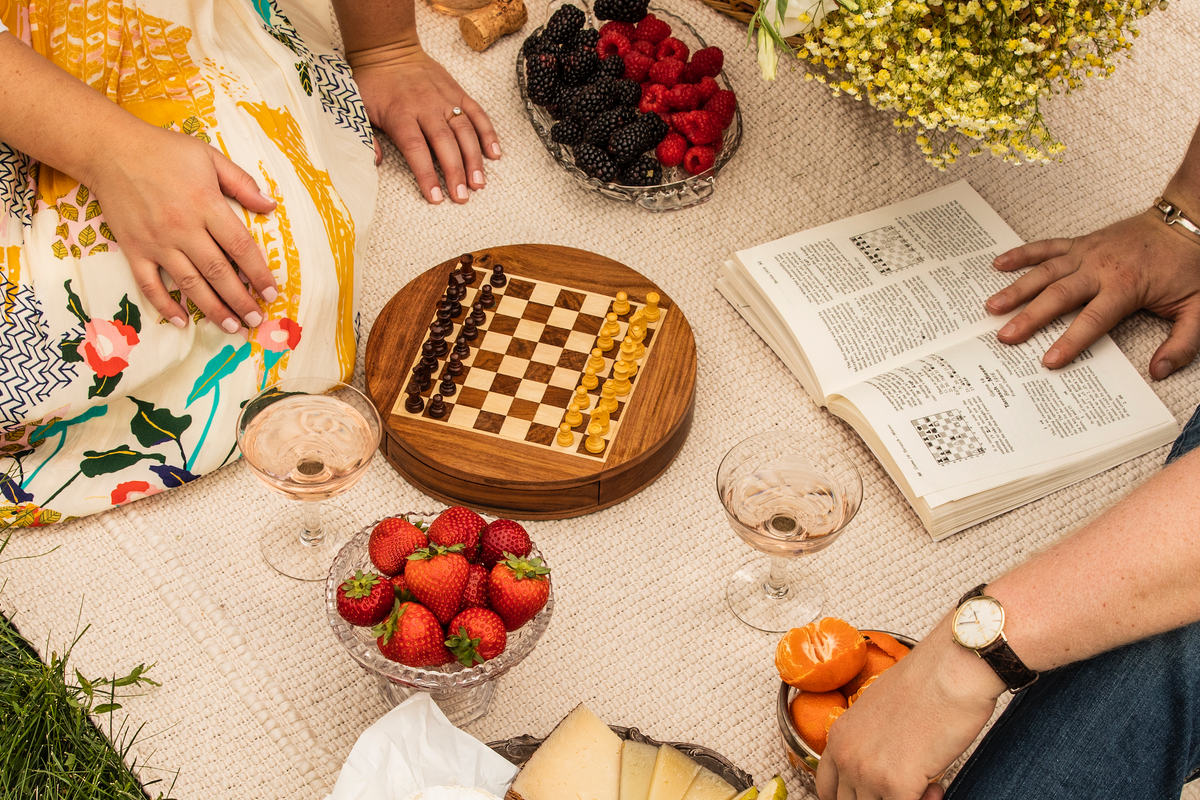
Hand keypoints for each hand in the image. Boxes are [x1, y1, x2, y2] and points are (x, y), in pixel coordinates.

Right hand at [89, 123, 277, 331]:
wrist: (109, 150)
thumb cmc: (164, 151)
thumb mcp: (209, 157)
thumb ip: (242, 184)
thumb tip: (271, 206)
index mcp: (206, 204)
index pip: (240, 247)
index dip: (259, 273)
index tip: (271, 292)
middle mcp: (182, 228)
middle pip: (218, 271)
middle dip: (240, 299)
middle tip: (256, 319)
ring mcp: (156, 241)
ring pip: (189, 284)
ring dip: (212, 309)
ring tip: (232, 326)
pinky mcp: (133, 249)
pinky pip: (150, 285)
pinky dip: (165, 306)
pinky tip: (182, 321)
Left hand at [350, 43, 499, 203]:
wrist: (387, 48)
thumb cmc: (372, 83)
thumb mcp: (358, 108)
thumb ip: (367, 137)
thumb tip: (376, 162)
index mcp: (400, 114)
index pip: (416, 149)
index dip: (426, 174)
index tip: (435, 197)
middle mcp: (426, 106)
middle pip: (445, 143)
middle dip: (455, 172)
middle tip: (462, 196)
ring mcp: (445, 98)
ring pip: (464, 131)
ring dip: (474, 158)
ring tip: (479, 183)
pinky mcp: (457, 92)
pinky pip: (477, 113)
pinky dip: (488, 133)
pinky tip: (494, 154)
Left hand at [816, 620, 1002, 799]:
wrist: (950, 670)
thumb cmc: (925, 683)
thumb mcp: (879, 711)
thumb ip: (870, 743)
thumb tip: (883, 766)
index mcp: (838, 736)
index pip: (827, 789)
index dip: (853, 797)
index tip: (877, 794)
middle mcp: (846, 756)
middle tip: (909, 788)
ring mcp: (867, 773)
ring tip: (926, 785)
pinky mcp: (895, 785)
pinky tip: (936, 787)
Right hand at [985, 210, 1199, 378]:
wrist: (1188, 221)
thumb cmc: (1189, 264)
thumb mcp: (1197, 308)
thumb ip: (1182, 343)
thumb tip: (1161, 370)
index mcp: (1125, 286)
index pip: (1092, 319)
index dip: (1070, 341)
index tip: (1049, 361)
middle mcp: (1099, 268)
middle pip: (1057, 296)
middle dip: (1029, 317)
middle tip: (1006, 336)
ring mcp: (1087, 253)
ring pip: (1044, 272)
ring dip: (1016, 289)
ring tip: (992, 306)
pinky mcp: (1081, 242)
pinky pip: (1046, 246)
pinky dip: (1022, 254)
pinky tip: (999, 264)